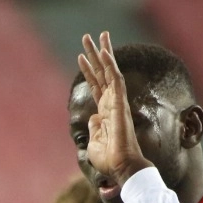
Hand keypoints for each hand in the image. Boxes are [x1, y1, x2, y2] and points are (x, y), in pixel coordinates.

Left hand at [77, 31, 151, 183]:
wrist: (121, 167)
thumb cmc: (109, 160)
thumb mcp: (94, 143)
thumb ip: (94, 128)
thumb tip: (93, 118)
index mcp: (105, 112)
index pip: (96, 86)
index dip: (89, 70)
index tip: (81, 56)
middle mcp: (112, 103)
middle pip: (102, 73)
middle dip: (95, 54)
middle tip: (88, 36)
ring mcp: (117, 102)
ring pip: (109, 71)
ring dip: (102, 53)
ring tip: (95, 35)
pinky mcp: (121, 103)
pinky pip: (115, 80)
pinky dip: (109, 65)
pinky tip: (103, 52)